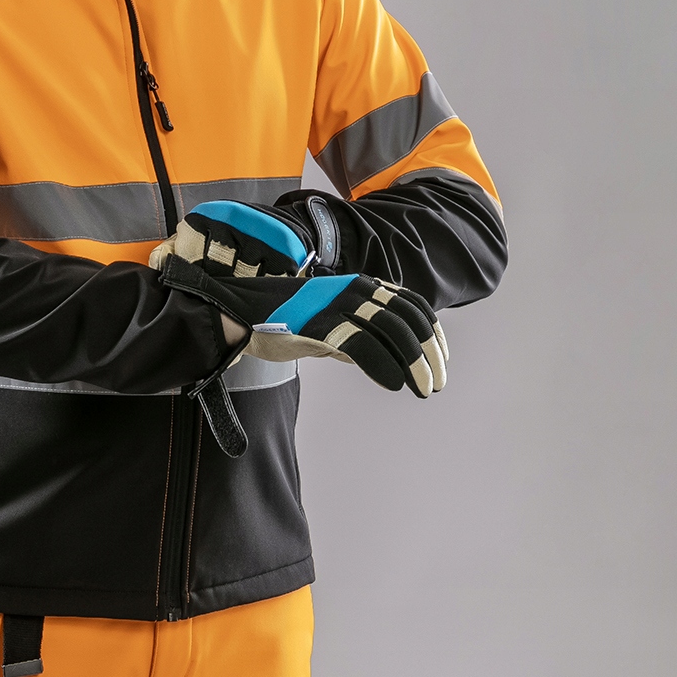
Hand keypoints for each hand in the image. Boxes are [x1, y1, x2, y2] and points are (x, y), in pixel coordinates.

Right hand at [151, 198, 447, 397]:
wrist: (235, 311)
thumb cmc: (276, 320)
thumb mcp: (323, 325)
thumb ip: (350, 338)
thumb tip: (376, 359)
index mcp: (358, 288)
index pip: (411, 306)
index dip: (433, 335)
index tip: (440, 361)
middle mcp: (354, 291)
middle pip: (408, 319)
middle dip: (429, 353)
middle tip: (436, 383)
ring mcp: (337, 307)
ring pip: (393, 332)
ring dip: (415, 363)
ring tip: (423, 389)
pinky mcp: (320, 325)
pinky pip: (362, 346)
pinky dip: (385, 365)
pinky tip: (396, 384)